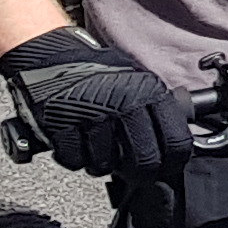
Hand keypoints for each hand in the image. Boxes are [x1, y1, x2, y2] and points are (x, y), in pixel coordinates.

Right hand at [0, 24, 187, 177]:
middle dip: (139, 172)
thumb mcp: (139, 83)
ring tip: (100, 152)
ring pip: (107, 164)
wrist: (51, 54)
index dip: (172, 162)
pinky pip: (75, 160)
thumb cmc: (97, 72)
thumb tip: (175, 145)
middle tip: (133, 171)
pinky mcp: (61, 125)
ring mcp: (92, 115)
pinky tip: (79, 146)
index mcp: (149, 94)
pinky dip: (76, 159)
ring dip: (103, 165)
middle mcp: (124, 105)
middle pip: (144, 160)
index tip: (166, 167)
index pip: (176, 142)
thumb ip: (158, 111)